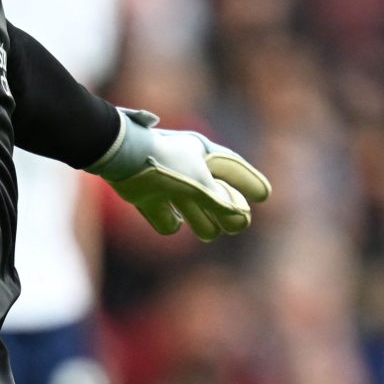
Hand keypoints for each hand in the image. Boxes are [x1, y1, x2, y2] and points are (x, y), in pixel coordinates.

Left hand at [91, 108, 270, 242]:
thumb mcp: (200, 183)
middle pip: (216, 195)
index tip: (263, 195)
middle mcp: (187, 168)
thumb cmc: (165, 163)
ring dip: (202, 222)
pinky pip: (164, 218)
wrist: (119, 156)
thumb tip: (241, 218)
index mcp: (204, 154)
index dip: (249, 181)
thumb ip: (223, 204)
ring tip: (208, 229)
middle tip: (236, 224)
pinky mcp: (147, 197)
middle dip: (227, 212)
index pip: (233, 169)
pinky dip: (168, 222)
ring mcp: (167, 183)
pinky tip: (173, 221)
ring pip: (194, 210)